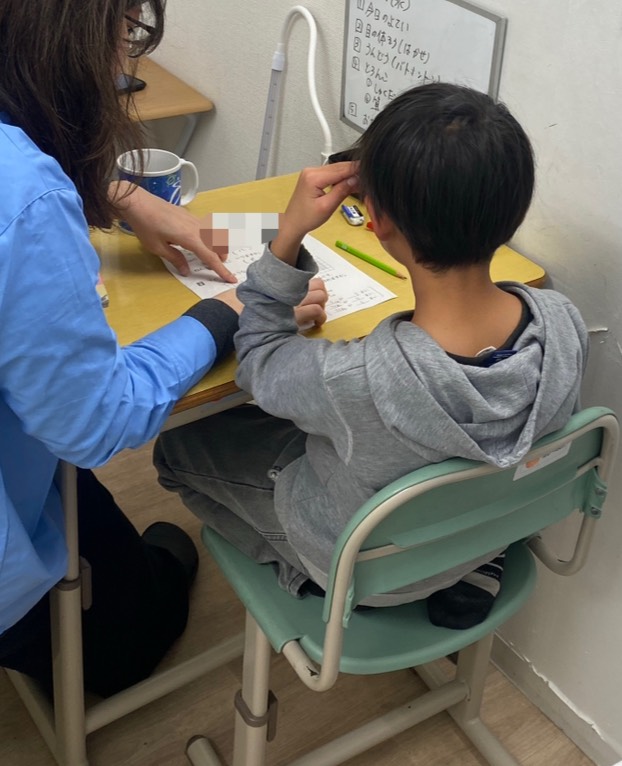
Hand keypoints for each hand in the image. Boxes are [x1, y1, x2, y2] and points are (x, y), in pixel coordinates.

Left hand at [110, 182, 236, 282]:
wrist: (137, 202)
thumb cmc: (145, 226)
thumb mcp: (158, 248)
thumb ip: (175, 259)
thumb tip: (187, 271)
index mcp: (190, 238)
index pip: (210, 257)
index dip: (221, 270)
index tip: (231, 279)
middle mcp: (196, 227)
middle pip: (217, 244)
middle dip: (221, 256)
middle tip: (220, 266)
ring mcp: (193, 219)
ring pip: (214, 233)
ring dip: (217, 245)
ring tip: (214, 254)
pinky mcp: (188, 214)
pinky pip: (206, 226)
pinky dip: (210, 236)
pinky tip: (202, 239)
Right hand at [214, 277, 327, 326]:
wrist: (234, 316)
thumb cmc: (241, 305)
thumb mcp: (253, 289)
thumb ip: (265, 285)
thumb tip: (271, 281)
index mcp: (279, 281)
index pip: (301, 270)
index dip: (308, 280)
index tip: (307, 289)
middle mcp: (289, 289)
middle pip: (318, 283)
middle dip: (320, 292)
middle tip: (315, 303)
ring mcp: (293, 302)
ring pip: (321, 295)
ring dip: (322, 305)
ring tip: (316, 313)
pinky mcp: (295, 316)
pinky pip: (316, 311)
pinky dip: (320, 317)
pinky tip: (316, 323)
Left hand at [271, 162, 358, 263]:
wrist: (293, 223)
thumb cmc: (306, 218)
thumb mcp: (327, 207)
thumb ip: (342, 191)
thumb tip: (356, 180)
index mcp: (313, 177)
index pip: (340, 170)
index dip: (357, 171)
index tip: (369, 173)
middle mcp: (311, 171)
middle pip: (339, 167)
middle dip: (354, 172)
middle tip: (368, 179)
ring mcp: (311, 172)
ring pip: (336, 169)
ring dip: (348, 175)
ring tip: (361, 183)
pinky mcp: (313, 176)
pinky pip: (331, 173)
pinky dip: (341, 177)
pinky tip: (350, 183)